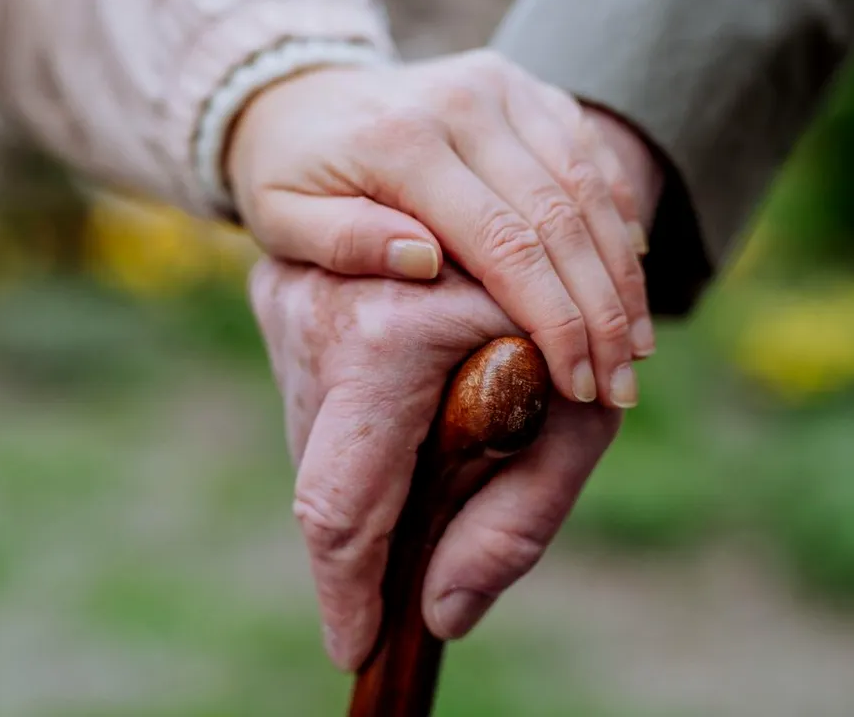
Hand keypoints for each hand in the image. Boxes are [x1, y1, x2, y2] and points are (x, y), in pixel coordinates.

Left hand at [229, 49, 661, 408]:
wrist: (299, 95)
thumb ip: (347, 241)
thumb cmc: (290, 176)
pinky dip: (619, 218)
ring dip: (622, 274)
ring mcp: (503, 90)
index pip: (504, 242)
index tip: (577, 384)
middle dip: (600, 311)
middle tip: (619, 386)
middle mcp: (465, 104)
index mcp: (404, 143)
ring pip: (588, 188)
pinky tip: (632, 279)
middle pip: (560, 218)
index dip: (552, 319)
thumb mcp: (285, 220)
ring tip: (634, 350)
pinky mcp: (527, 90)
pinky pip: (590, 155)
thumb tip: (426, 262)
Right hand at [248, 257, 621, 671]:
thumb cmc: (569, 323)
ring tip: (434, 446)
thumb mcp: (579, 425)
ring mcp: (286, 294)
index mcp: (392, 340)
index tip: (355, 649)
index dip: (346, 592)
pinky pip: (307, 403)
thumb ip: (518, 524)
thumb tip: (440, 613)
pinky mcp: (274, 287)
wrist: (523, 203)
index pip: (341, 502)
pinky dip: (351, 434)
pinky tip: (405, 414)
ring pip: (310, 444)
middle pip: (320, 479)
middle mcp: (320, 311)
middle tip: (404, 568)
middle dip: (361, 542)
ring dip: (364, 480)